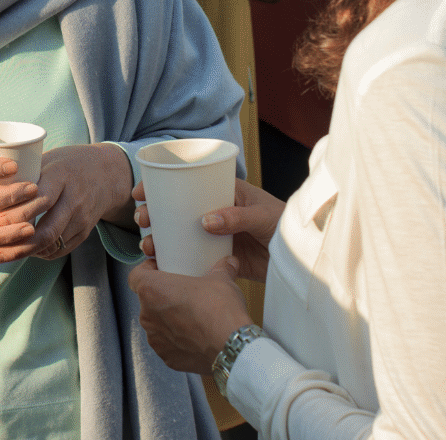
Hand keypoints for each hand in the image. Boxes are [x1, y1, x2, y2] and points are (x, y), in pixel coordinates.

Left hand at [0, 144, 133, 264]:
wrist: (107, 173)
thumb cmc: (66, 163)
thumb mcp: (47, 159)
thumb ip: (23, 175)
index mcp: (62, 176)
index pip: (41, 199)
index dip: (19, 213)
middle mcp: (75, 199)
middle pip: (47, 230)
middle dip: (18, 245)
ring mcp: (82, 218)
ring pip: (52, 244)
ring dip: (25, 253)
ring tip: (0, 255)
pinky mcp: (85, 232)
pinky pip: (60, 249)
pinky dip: (39, 254)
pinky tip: (21, 252)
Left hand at [128, 256, 251, 374]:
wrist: (233, 347)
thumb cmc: (220, 309)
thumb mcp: (221, 279)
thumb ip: (221, 268)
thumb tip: (230, 261)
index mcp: (151, 290)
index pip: (135, 276)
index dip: (147, 271)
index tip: (162, 270)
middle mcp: (147, 316)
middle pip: (147, 301)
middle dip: (162, 297)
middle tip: (182, 294)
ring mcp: (156, 340)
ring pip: (157, 324)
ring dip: (168, 320)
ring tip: (190, 317)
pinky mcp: (167, 359)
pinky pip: (168, 345)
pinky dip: (177, 341)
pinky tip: (195, 337)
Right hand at [133, 177, 283, 282]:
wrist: (304, 260)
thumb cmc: (287, 226)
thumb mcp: (263, 215)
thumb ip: (236, 217)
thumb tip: (204, 222)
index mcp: (224, 192)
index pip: (187, 182)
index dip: (161, 184)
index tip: (140, 191)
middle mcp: (215, 211)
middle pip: (177, 209)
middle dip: (154, 213)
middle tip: (142, 220)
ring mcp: (216, 235)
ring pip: (181, 234)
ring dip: (161, 237)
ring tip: (148, 245)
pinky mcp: (220, 258)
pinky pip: (194, 257)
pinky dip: (177, 259)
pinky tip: (162, 264)